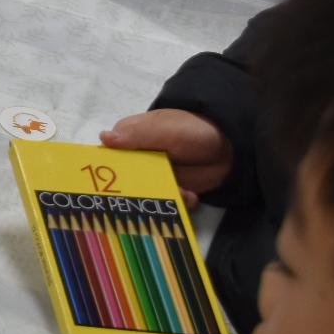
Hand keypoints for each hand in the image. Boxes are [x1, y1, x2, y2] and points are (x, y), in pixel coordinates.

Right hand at [100, 109, 232, 204]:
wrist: (230, 145)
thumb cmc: (192, 130)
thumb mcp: (165, 130)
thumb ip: (137, 135)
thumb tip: (104, 138)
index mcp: (128, 139)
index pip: (107, 157)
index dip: (104, 172)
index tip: (108, 188)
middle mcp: (138, 158)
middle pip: (124, 181)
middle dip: (136, 193)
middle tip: (151, 196)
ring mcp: (155, 175)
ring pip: (146, 194)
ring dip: (161, 199)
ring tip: (182, 194)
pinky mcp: (172, 187)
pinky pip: (167, 201)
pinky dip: (178, 203)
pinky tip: (191, 197)